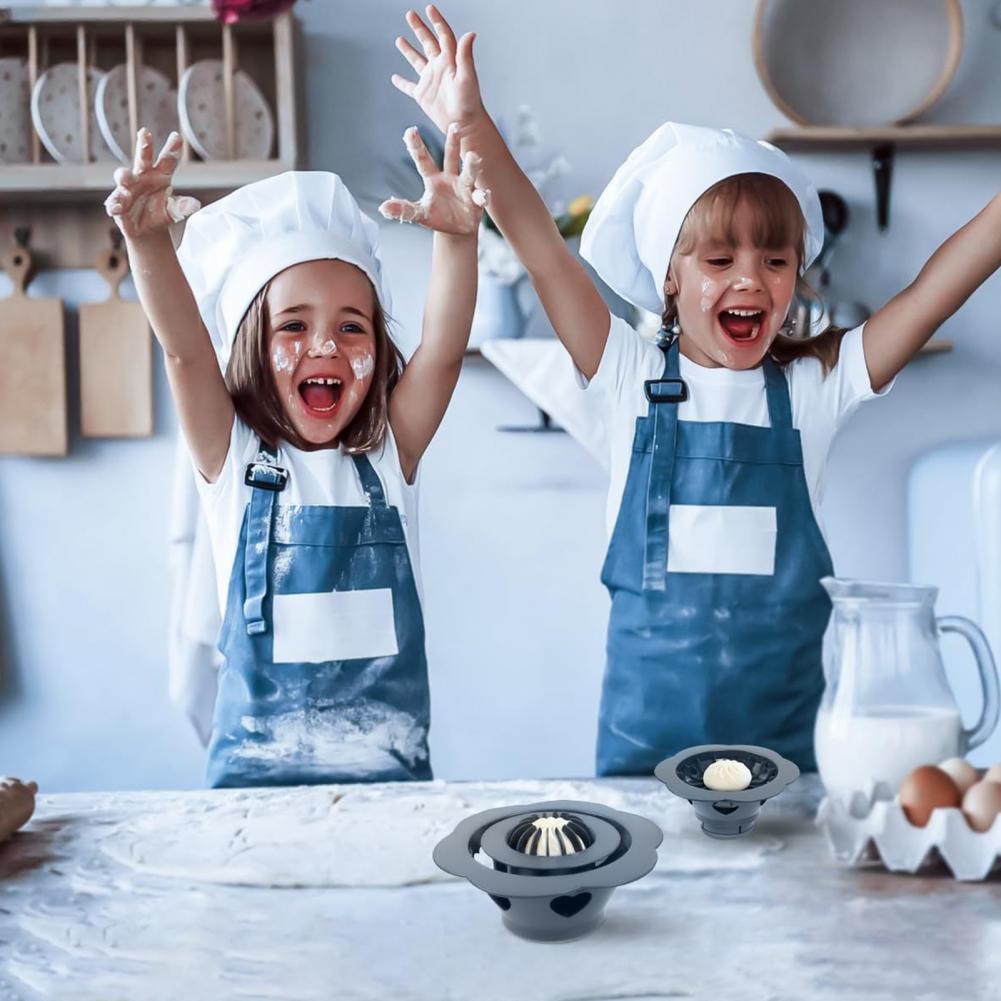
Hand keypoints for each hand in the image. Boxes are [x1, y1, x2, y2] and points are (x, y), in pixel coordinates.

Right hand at [104, 129, 200, 238]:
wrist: (145, 230)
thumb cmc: (160, 213)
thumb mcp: (173, 211)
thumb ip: (182, 207)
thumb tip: (195, 205)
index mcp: (160, 175)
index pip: (167, 160)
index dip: (172, 149)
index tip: (177, 137)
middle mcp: (142, 177)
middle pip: (143, 158)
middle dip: (144, 145)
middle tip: (145, 132)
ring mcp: (127, 188)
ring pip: (124, 177)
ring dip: (124, 175)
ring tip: (126, 176)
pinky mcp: (117, 203)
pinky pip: (115, 203)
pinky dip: (115, 205)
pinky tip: (117, 209)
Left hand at [379, 124, 488, 235]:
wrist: (457, 229)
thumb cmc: (437, 216)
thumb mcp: (419, 213)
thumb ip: (403, 210)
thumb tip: (383, 208)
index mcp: (433, 178)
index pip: (423, 160)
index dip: (417, 146)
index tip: (410, 130)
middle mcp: (450, 178)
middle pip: (451, 157)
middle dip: (453, 142)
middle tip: (455, 126)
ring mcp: (465, 187)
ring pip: (468, 173)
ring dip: (471, 165)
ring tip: (473, 156)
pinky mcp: (476, 200)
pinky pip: (480, 196)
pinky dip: (482, 196)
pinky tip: (482, 196)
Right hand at [392, 5, 483, 135]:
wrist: (464, 124)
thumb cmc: (469, 102)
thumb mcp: (467, 76)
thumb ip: (465, 55)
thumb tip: (470, 33)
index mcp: (450, 60)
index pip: (443, 35)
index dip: (436, 21)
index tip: (429, 8)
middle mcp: (439, 67)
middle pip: (428, 42)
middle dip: (419, 28)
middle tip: (410, 14)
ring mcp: (430, 81)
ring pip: (417, 61)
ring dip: (408, 50)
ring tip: (399, 39)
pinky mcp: (423, 95)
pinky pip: (409, 87)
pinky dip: (401, 83)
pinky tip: (394, 78)